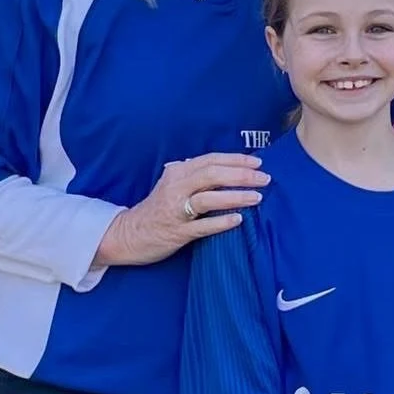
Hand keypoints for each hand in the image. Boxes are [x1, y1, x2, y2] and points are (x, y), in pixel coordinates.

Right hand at [97, 153, 268, 266]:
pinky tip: (238, 220)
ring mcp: (175, 210)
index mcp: (177, 173)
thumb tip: (228, 168)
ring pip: (208, 199)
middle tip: (265, 179)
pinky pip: (202, 226)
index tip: (258, 163)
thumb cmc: (157, 209)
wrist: (128, 234)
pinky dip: (220, 222)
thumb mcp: (173, 185)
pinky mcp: (176, 232)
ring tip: (257, 197)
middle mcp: (176, 188)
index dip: (236, 160)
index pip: (210, 160)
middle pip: (212, 175)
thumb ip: (195, 175)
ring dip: (235, 196)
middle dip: (241, 176)